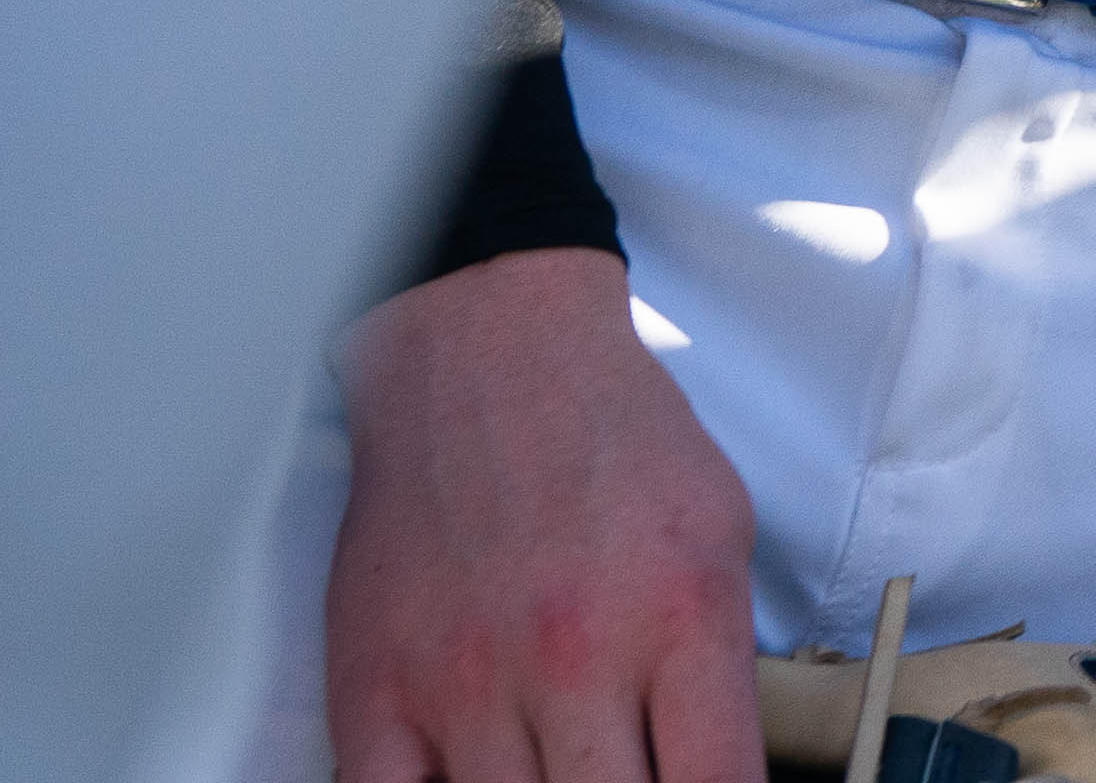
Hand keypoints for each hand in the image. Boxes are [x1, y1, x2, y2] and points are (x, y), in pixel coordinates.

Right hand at [322, 250, 762, 782]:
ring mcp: (467, 683)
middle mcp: (576, 659)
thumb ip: (721, 668)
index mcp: (681, 620)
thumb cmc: (614, 439)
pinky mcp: (373, 691)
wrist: (490, 355)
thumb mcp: (722, 537)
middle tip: (623, 779)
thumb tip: (720, 774)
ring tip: (560, 773)